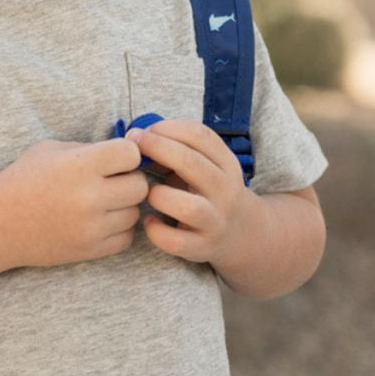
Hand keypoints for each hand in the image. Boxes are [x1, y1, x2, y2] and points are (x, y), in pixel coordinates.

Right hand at [0, 137, 148, 269]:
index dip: (126, 153)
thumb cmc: (23, 180)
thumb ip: (90, 149)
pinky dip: (118, 229)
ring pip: (134, 213)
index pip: (131, 154)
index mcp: (79, 165)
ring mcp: (91, 227)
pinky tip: (99, 221)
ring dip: (123, 206)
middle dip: (128, 180)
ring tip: (102, 201)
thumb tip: (127, 151)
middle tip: (112, 180)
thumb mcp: (51, 149)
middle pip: (140, 186)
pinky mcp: (90, 250)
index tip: (115, 158)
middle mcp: (89, 196)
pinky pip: (126, 238)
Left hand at [126, 120, 262, 268]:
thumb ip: (174, 152)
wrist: (242, 233)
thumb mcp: (203, 167)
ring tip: (147, 191)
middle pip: (192, 164)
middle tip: (132, 144)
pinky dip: (156, 231)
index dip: (169, 128)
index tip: (145, 129)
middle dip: (158, 148)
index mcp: (226, 164)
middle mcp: (225, 191)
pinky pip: (176, 242)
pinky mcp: (202, 247)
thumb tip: (135, 139)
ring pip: (188, 207)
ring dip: (160, 195)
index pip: (201, 136)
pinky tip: (148, 221)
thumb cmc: (208, 191)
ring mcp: (215, 221)